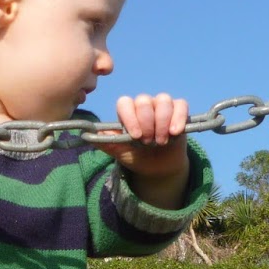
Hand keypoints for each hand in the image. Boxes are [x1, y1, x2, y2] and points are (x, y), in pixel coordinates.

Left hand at [107, 93, 190, 207]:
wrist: (158, 168)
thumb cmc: (137, 157)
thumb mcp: (120, 153)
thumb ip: (106, 143)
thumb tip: (87, 135)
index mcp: (127, 112)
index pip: (125, 103)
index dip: (130, 118)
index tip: (135, 136)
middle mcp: (144, 105)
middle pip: (144, 101)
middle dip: (147, 123)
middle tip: (147, 142)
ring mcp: (162, 106)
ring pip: (163, 100)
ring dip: (162, 122)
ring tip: (161, 141)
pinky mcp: (179, 111)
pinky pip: (181, 104)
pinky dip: (178, 118)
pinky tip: (175, 132)